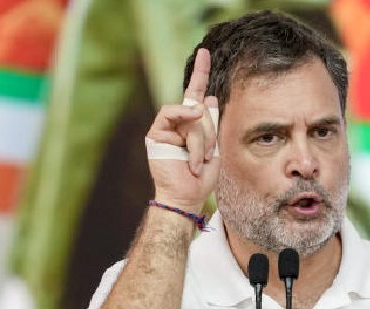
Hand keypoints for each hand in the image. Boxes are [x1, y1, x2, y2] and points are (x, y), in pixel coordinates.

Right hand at [146, 48, 219, 211]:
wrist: (185, 196)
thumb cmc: (200, 178)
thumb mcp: (214, 149)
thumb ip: (211, 124)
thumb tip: (209, 97)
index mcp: (192, 125)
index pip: (196, 93)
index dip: (200, 73)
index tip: (205, 52)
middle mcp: (178, 123)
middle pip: (201, 108)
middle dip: (209, 132)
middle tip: (207, 156)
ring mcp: (166, 127)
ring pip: (190, 114)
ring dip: (199, 138)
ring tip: (197, 159)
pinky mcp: (155, 133)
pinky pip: (170, 114)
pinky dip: (183, 124)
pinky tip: (188, 141)